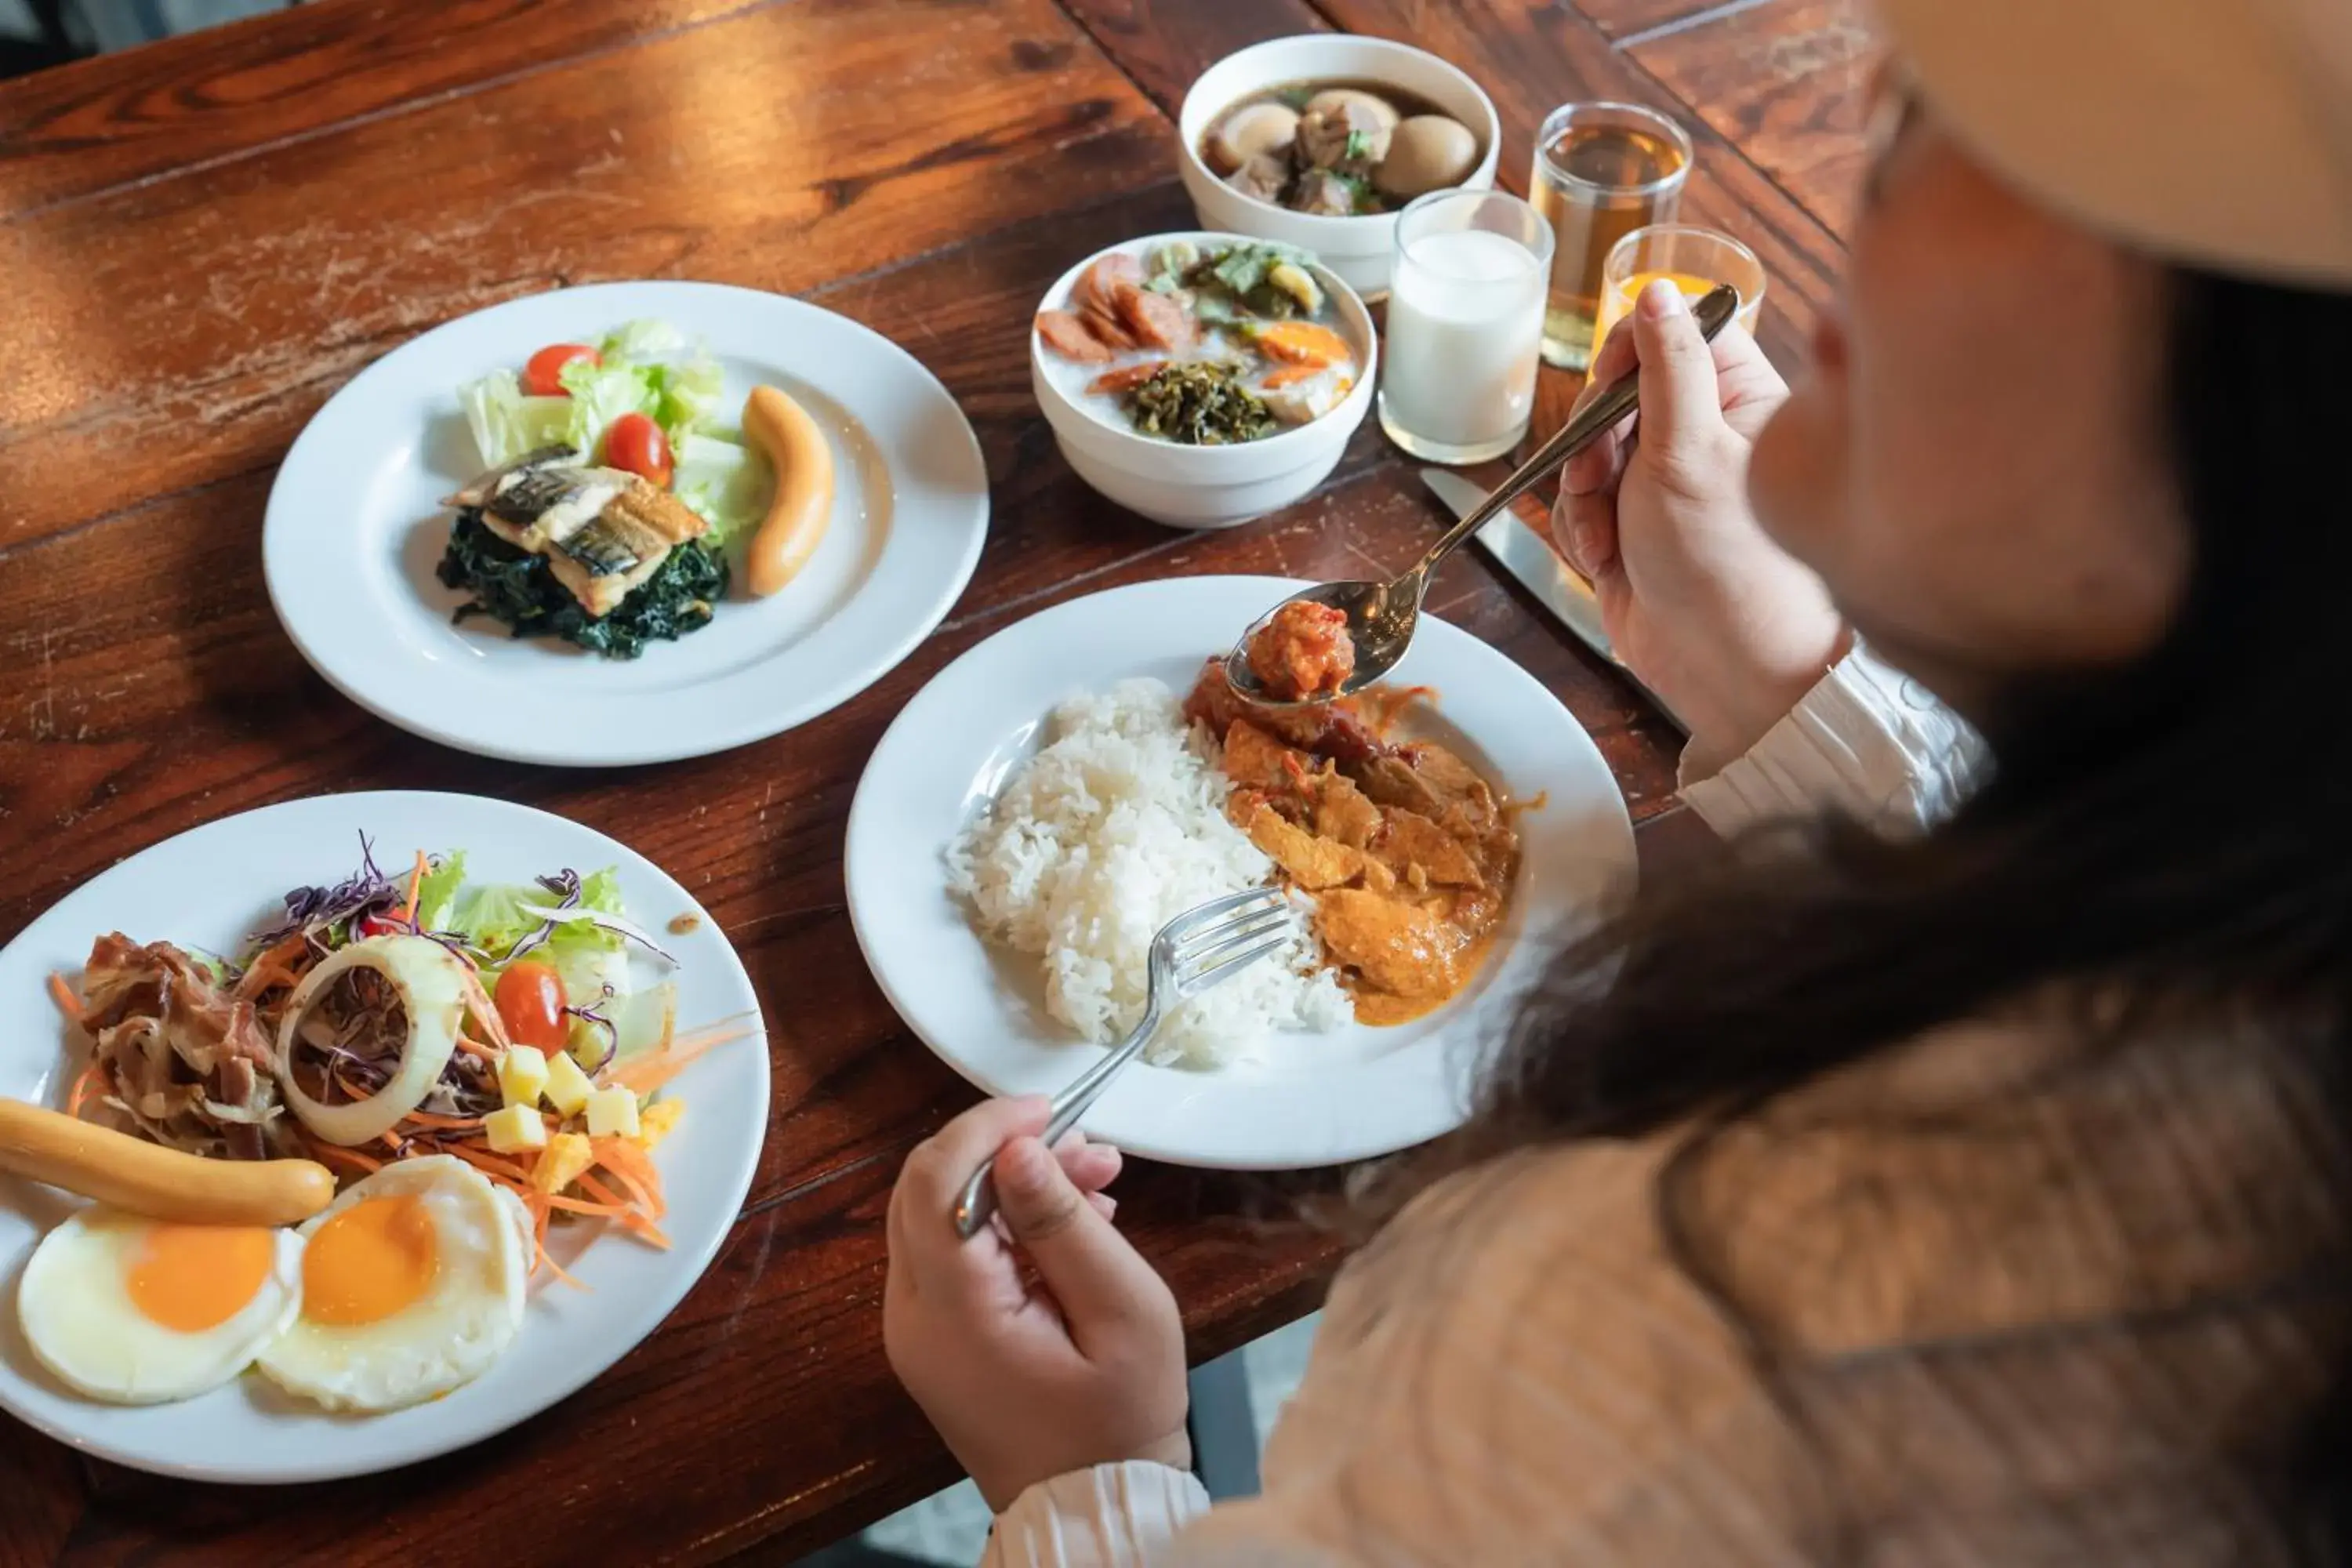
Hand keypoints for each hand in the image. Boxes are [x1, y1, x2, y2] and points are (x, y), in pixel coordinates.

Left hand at [885, 1096, 1189, 1511]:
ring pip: (941, 1216)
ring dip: (1011, 1186)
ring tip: (1098, 1184)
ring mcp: (918, 1330)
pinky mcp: (935, 1338)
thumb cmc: (1120, 1423)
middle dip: (1004, 1152)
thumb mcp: (1123, 1314)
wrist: (1094, 1505)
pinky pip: (954, 1255)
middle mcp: (913, 1318)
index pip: (934, 1181)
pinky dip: (1005, 1226)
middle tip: (1086, 1151)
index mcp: (953, 1314)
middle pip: (927, 1189)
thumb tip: (1017, 1151)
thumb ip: (1065, 1226)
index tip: (1045, 1110)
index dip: (984, 1127)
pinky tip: (1074, 1227)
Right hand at [1554, 279, 1849, 773]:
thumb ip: (1667, 366)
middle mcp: (1703, 435)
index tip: (1608, 383)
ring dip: (1584, 490)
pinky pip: (1583, 506)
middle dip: (1595, 436)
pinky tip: (1609, 559)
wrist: (1729, 671)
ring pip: (1590, 452)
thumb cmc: (1731, 564)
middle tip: (1605, 471)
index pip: (1675, 336)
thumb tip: (1660, 291)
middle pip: (1618, 395)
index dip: (1631, 352)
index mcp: (1739, 400)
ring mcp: (1665, 485)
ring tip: (1610, 530)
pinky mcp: (1634, 530)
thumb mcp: (1690, 450)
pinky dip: (1584, 530)